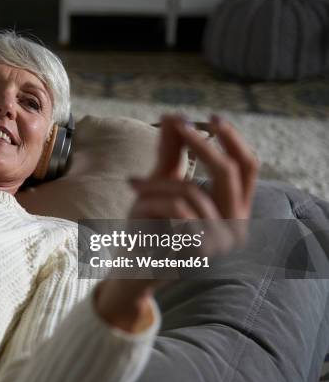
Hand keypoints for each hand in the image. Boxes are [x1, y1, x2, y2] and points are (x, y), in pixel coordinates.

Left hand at [94, 114, 258, 331]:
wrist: (133, 267)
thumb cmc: (148, 227)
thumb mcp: (160, 185)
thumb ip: (171, 153)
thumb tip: (175, 115)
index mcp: (234, 210)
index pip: (248, 168)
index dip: (234, 140)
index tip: (211, 117)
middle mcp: (236, 226)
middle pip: (229, 172)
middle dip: (200, 144)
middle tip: (177, 124)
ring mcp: (221, 241)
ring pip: (192, 190)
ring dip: (156, 183)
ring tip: (133, 185)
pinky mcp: (200, 252)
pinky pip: (176, 210)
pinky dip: (152, 200)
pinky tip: (136, 204)